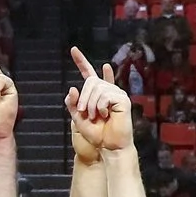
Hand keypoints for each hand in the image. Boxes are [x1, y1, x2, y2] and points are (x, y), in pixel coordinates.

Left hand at [64, 47, 132, 164]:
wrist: (108, 146)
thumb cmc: (96, 134)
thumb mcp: (78, 118)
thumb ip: (73, 104)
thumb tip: (72, 88)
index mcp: (96, 92)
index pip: (88, 73)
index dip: (81, 61)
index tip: (73, 49)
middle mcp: (108, 89)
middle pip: (90, 80)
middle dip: (83, 97)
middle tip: (84, 112)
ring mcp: (116, 93)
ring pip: (97, 88)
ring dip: (91, 104)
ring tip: (95, 116)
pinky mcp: (123, 99)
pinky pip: (105, 95)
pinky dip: (100, 106)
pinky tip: (105, 115)